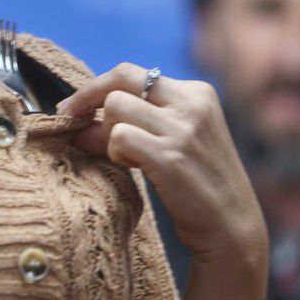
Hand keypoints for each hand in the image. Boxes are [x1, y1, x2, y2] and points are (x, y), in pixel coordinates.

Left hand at [57, 63, 267, 266]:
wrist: (230, 226)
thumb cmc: (196, 185)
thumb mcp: (173, 141)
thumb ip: (135, 122)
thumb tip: (76, 118)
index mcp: (197, 93)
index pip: (133, 73)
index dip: (96, 87)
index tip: (74, 106)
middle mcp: (193, 103)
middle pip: (121, 78)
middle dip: (87, 97)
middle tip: (69, 119)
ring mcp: (183, 128)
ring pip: (115, 106)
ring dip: (106, 133)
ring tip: (124, 157)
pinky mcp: (170, 155)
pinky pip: (119, 137)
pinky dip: (114, 152)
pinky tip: (131, 168)